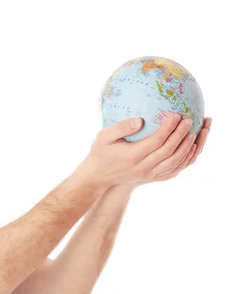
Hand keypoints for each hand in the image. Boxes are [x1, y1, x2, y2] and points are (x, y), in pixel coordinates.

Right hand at [78, 112, 201, 188]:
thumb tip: (140, 121)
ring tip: (195, 133)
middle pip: (169, 151)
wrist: (98, 176)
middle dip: (181, 135)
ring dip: (187, 148)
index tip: (176, 115)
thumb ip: (121, 127)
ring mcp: (149, 175)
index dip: (169, 128)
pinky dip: (184, 160)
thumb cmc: (100, 152)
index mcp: (133, 156)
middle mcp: (143, 168)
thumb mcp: (103, 136)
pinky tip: (190, 149)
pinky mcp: (152, 179)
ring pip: (174, 162)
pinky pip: (173, 171)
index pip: (157, 141)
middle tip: (189, 120)